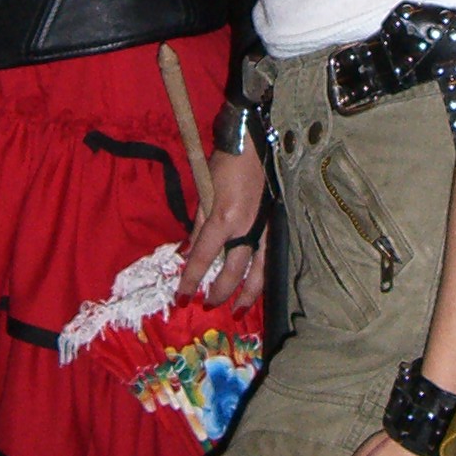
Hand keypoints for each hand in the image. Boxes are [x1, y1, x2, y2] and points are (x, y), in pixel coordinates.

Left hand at [179, 148, 267, 308]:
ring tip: (239, 310)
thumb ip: (197, 227)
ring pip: (259, 271)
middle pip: (234, 271)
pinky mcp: (273, 225)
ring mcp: (263, 228)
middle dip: (220, 292)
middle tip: (208, 305)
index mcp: (224, 218)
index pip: (203, 258)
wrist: (252, 145)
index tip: (181, 298)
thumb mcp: (203, 194)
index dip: (191, 280)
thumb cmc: (223, 165)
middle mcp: (246, 228)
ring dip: (248, 294)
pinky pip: (268, 258)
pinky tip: (256, 287)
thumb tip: (187, 255)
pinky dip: (262, 277)